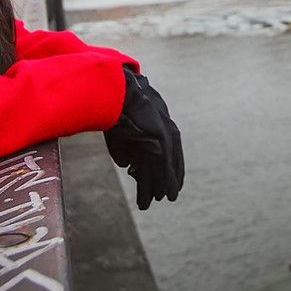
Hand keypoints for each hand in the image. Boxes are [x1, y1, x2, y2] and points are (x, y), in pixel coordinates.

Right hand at [104, 66, 183, 208]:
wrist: (120, 90)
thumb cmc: (118, 107)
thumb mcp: (123, 131)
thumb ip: (127, 148)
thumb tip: (127, 165)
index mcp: (162, 126)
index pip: (171, 152)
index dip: (169, 168)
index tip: (167, 182)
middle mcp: (168, 131)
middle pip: (172, 161)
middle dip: (170, 179)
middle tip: (170, 196)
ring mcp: (166, 134)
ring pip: (167, 166)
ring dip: (163, 185)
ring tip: (160, 199)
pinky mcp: (161, 137)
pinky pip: (163, 164)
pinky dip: (161, 180)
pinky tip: (160, 192)